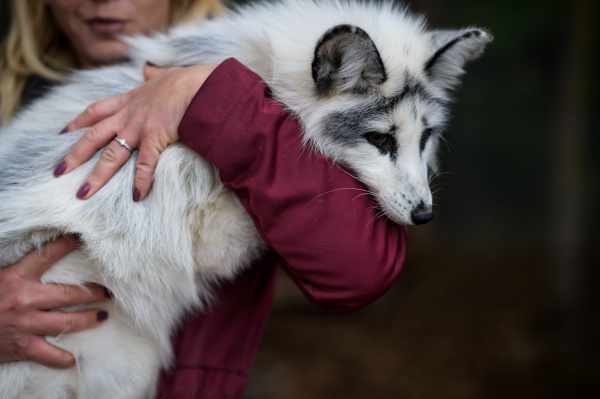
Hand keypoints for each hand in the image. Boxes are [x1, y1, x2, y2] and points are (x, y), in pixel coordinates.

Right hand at [0, 236, 110, 367]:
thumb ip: (19, 270)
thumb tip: (40, 256)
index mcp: (16, 277)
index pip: (47, 255)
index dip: (67, 245)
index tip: (83, 238)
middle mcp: (25, 300)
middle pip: (70, 293)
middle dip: (93, 291)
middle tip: (108, 291)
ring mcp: (26, 324)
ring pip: (67, 321)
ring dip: (88, 319)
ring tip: (102, 315)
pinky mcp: (22, 346)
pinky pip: (49, 354)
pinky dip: (63, 358)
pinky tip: (74, 357)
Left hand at [56, 63, 216, 200]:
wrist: (199, 85)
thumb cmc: (186, 80)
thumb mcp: (164, 73)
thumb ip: (153, 74)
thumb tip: (148, 68)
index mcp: (130, 100)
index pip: (96, 111)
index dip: (78, 123)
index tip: (64, 133)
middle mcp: (129, 115)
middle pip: (94, 136)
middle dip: (75, 155)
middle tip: (59, 171)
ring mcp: (140, 127)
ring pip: (112, 155)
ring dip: (97, 176)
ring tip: (84, 193)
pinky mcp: (155, 137)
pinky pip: (145, 164)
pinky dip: (141, 181)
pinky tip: (136, 196)